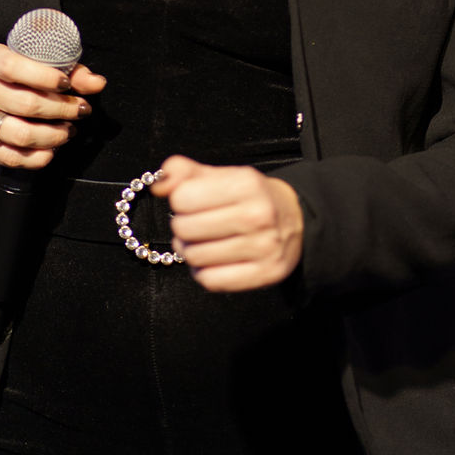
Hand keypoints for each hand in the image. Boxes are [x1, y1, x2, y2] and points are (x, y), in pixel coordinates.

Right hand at [0, 43, 105, 168]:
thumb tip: (98, 83)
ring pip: (16, 133)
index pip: (12, 66)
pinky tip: (51, 150)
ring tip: (68, 131)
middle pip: (22, 104)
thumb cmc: (19, 73)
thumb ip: (72, 72)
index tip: (67, 85)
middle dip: (59, 110)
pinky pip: (6, 156)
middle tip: (80, 111)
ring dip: (51, 136)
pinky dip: (35, 158)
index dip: (43, 78)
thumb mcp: (41, 63)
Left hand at [152, 155, 302, 291]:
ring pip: (195, 257)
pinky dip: (202, 273)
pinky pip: (211, 280)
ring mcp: (264, 247)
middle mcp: (258, 215)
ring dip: (190, 252)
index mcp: (245, 183)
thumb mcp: (221, 176)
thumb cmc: (250, 196)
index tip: (190, 203)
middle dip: (182, 228)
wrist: (297, 219)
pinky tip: (211, 261)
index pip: (183, 198)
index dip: (179, 202)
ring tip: (200, 243)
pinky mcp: (265, 274)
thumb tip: (158, 184)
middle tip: (193, 225)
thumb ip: (185, 174)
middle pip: (186, 229)